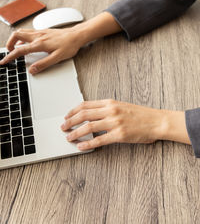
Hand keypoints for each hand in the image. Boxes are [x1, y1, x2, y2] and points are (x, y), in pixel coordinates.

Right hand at [0, 27, 83, 73]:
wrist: (76, 36)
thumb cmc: (69, 46)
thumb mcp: (57, 58)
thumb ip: (44, 64)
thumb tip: (32, 70)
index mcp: (40, 44)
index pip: (20, 50)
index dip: (10, 56)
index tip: (4, 61)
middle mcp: (38, 36)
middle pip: (16, 35)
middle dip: (9, 44)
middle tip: (8, 52)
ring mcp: (40, 32)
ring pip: (22, 32)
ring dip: (15, 39)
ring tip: (14, 47)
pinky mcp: (43, 31)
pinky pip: (28, 32)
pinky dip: (22, 37)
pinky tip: (26, 42)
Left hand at [61, 99, 188, 150]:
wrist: (156, 121)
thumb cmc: (140, 114)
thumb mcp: (121, 106)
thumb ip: (106, 109)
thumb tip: (90, 115)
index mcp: (110, 102)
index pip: (85, 105)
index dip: (73, 111)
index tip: (66, 116)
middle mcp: (110, 110)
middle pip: (83, 115)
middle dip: (70, 121)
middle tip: (63, 127)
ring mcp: (115, 122)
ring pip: (88, 127)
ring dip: (75, 132)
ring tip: (68, 137)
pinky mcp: (119, 135)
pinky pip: (99, 140)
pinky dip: (88, 144)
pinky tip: (81, 147)